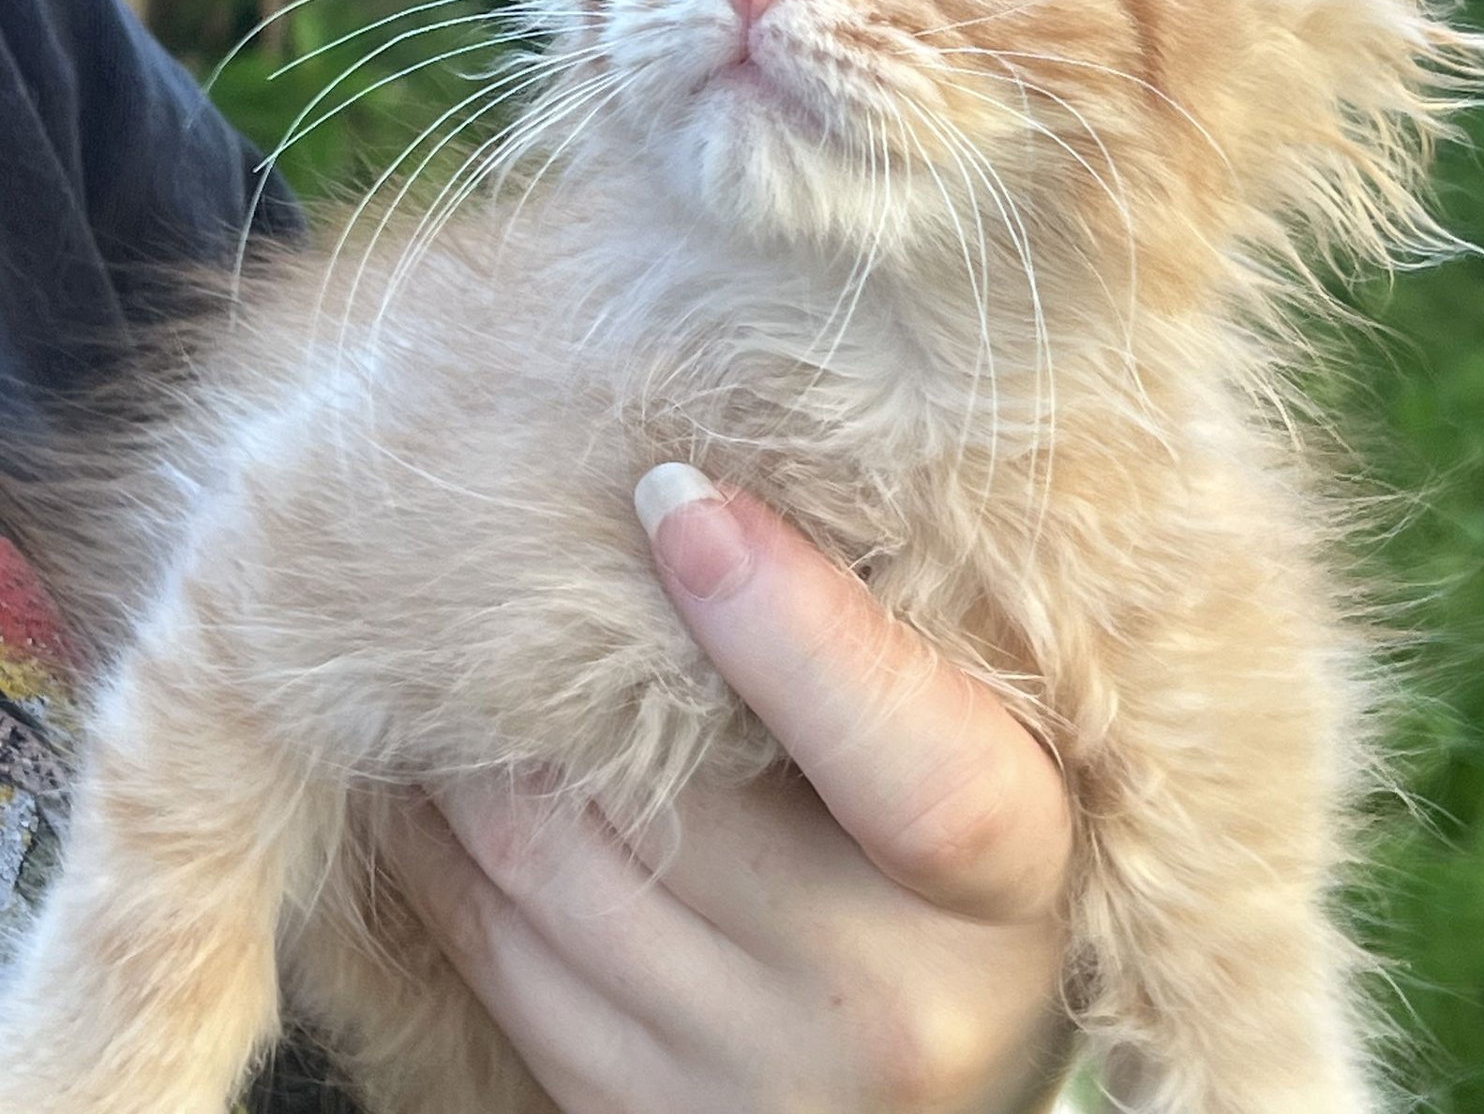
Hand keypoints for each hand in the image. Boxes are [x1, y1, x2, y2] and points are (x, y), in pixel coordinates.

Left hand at [389, 467, 1075, 1112]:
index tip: (670, 493)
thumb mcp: (983, 740)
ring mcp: (760, 1088)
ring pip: (536, 878)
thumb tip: (699, 475)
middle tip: (484, 530)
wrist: (937, 1059)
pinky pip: (492, 966)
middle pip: (656, 805)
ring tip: (437, 638)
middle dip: (548, 660)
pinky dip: (438, 852)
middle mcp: (894, 1011)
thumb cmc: (957, 855)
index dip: (787, 627)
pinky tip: (430, 771)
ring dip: (463, 746)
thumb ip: (884, 637)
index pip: (911, 775)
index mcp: (1008, 885)